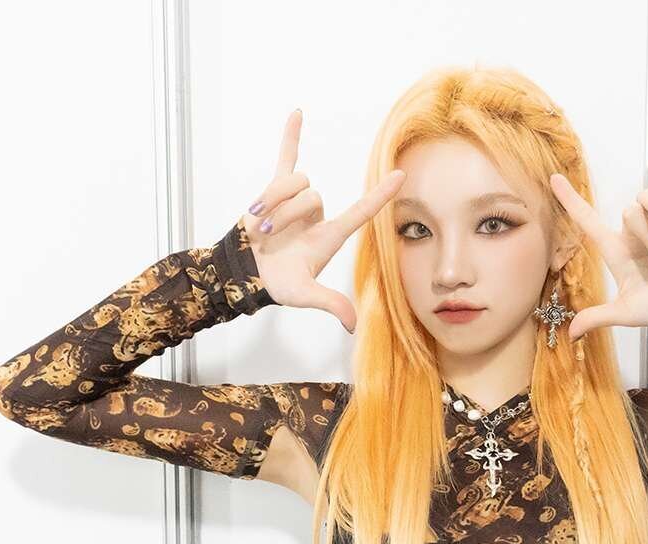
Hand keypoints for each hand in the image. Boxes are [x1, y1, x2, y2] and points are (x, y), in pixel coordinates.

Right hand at [241, 109, 405, 332]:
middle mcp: (317, 215)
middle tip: (270, 237)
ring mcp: (297, 200)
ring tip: (260, 227)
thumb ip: (330, 303)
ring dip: (273, 201)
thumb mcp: (303, 294)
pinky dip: (290, 136)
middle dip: (288, 212)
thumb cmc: (276, 283)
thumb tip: (353, 325)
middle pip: (312, 193)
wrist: (245, 271)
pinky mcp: (275, 190)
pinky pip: (286, 157)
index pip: (362, 211)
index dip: (381, 194)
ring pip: (293, 181)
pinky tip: (297, 113)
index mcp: (329, 235)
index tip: (402, 175)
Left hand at [548, 141, 647, 340]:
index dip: (571, 202)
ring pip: (645, 200)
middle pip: (627, 211)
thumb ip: (599, 316)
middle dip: (643, 230)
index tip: (555, 180)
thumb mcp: (627, 312)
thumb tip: (571, 334)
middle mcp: (632, 232)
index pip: (588, 222)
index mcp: (616, 251)